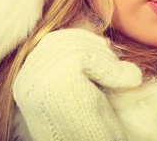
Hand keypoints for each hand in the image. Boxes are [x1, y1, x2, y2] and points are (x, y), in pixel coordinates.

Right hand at [13, 28, 141, 140]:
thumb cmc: (93, 126)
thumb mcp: (81, 90)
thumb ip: (77, 64)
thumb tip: (95, 30)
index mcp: (27, 80)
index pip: (52, 41)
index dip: (82, 39)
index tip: (107, 48)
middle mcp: (26, 80)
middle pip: (62, 40)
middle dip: (96, 46)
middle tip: (120, 66)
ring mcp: (38, 81)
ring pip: (78, 47)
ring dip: (109, 59)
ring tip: (127, 77)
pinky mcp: (57, 81)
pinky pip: (89, 57)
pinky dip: (114, 67)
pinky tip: (129, 80)